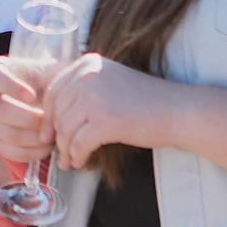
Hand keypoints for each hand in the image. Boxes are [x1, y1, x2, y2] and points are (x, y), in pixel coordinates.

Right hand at [0, 57, 54, 167]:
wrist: (44, 96)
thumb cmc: (47, 79)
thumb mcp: (49, 70)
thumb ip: (53, 72)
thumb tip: (62, 86)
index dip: (12, 87)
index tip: (32, 95)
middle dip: (25, 118)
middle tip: (47, 120)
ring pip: (2, 132)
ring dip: (30, 137)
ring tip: (51, 135)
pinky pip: (8, 151)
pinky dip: (30, 152)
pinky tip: (46, 146)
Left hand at [41, 53, 173, 172]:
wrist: (179, 111)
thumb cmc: (145, 101)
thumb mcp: (110, 82)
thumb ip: (83, 88)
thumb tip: (51, 114)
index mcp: (87, 63)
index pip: (54, 91)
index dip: (47, 116)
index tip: (47, 133)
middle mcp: (88, 75)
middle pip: (57, 112)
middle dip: (56, 136)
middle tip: (58, 153)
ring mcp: (95, 97)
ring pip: (66, 130)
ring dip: (65, 150)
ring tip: (68, 162)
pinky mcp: (104, 121)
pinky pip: (79, 144)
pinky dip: (77, 156)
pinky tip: (80, 162)